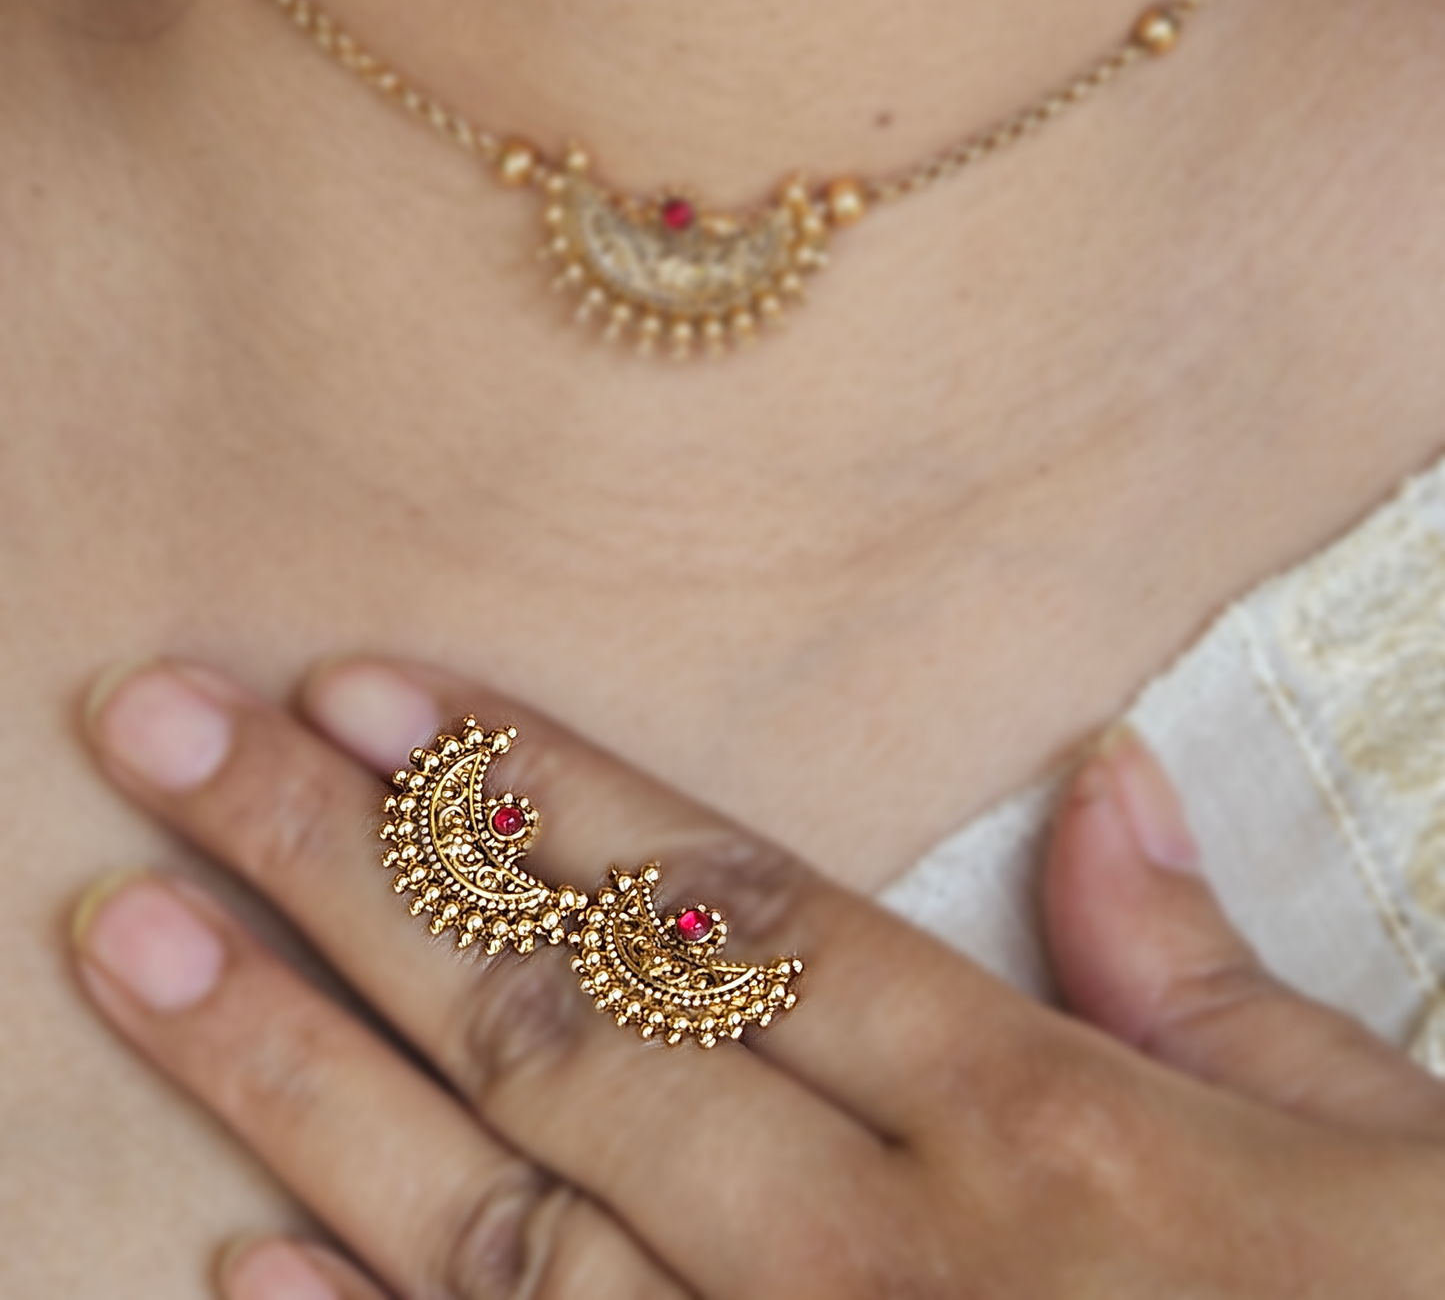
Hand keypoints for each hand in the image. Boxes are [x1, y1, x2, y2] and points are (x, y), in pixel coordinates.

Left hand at [73, 659, 1444, 1297]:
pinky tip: (233, 1253)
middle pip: (561, 1023)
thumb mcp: (1384, 1154)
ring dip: (292, 1069)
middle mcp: (887, 1254)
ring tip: (126, 936)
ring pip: (496, 1215)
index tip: (368, 690)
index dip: (536, 786)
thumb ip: (1209, 982)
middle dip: (342, 869)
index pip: (724, 904)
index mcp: (1039, 1121)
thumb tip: (1108, 784)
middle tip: (164, 738)